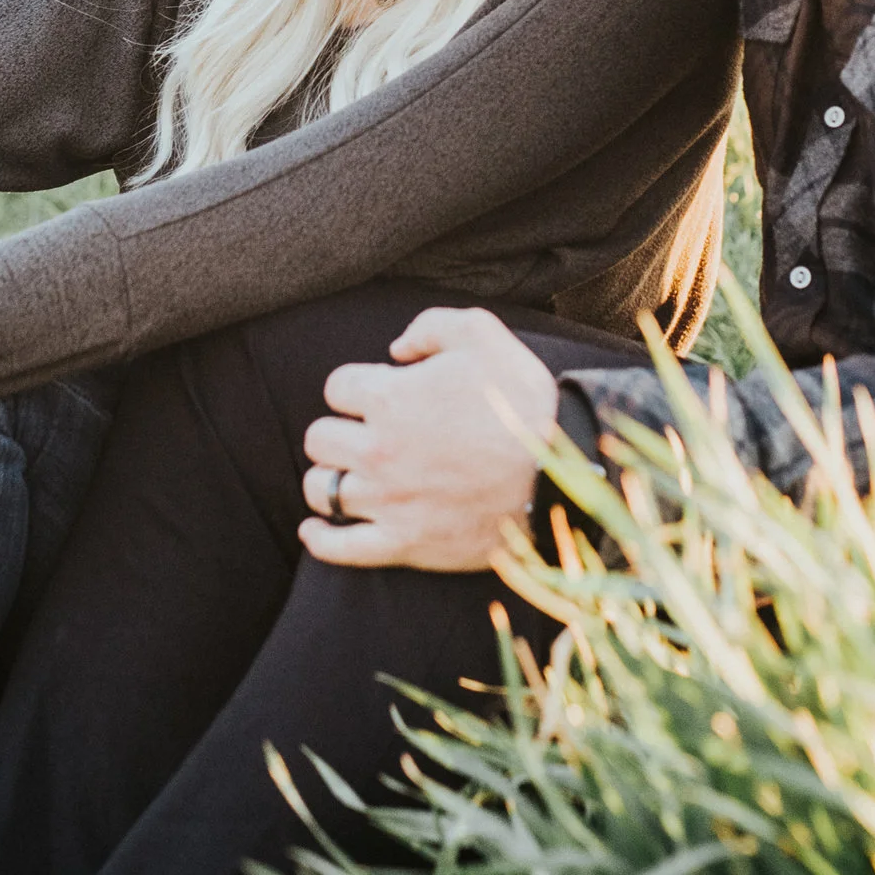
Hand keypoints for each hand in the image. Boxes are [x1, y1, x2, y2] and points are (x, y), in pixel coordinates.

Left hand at [299, 307, 558, 570]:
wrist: (559, 477)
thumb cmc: (523, 402)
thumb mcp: (484, 335)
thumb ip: (431, 326)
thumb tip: (396, 349)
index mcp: (389, 398)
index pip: (336, 387)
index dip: (359, 385)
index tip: (382, 392)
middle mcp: (377, 451)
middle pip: (318, 438)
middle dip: (340, 430)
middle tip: (368, 432)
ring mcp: (387, 502)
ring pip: (321, 488)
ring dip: (331, 476)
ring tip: (351, 473)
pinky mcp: (403, 544)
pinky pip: (338, 548)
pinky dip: (320, 538)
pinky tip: (315, 528)